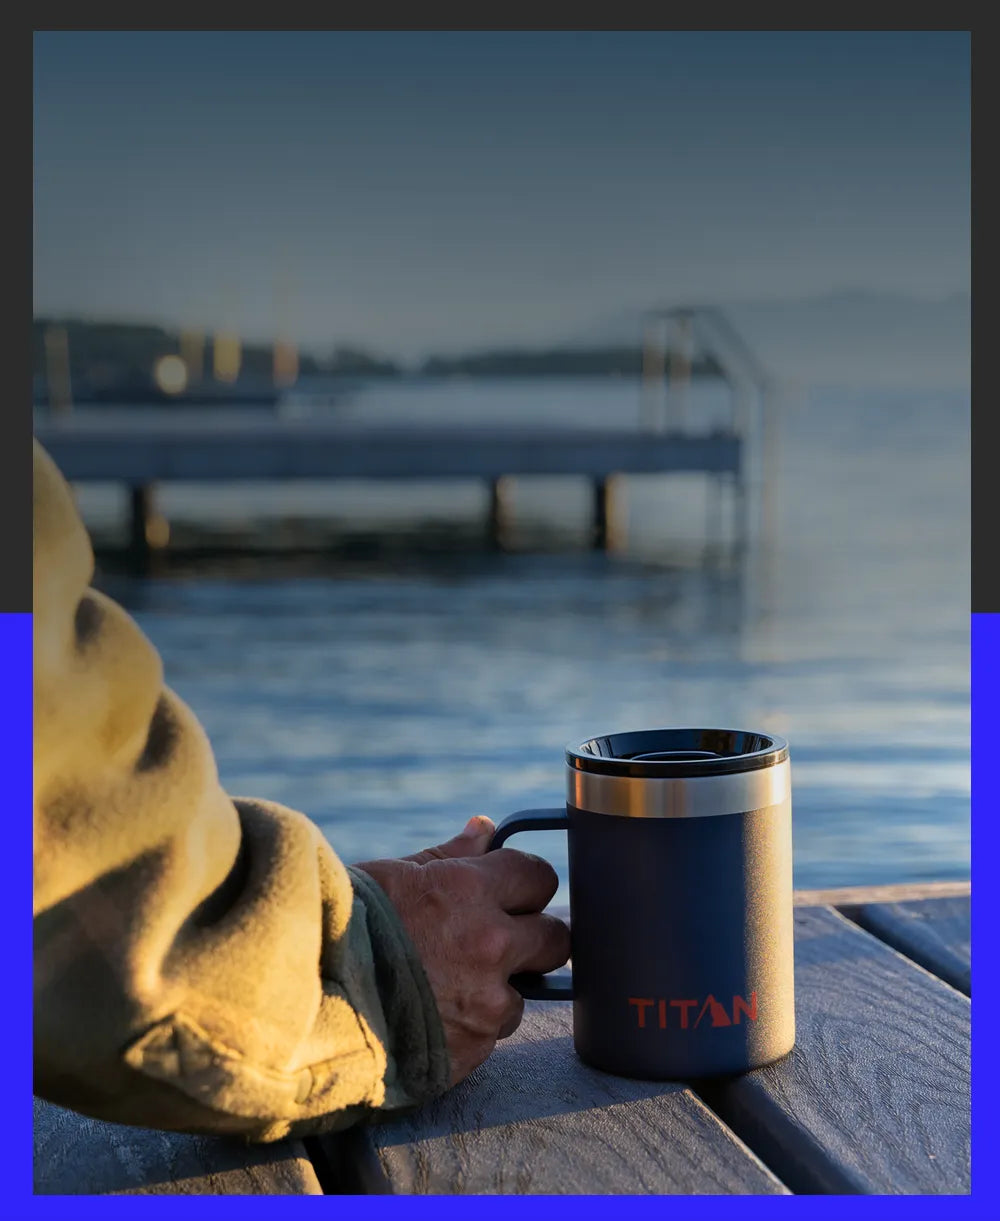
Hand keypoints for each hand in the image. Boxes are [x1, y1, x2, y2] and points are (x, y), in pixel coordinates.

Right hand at [353, 816, 569, 1086]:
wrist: (302, 1002)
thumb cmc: (342, 927)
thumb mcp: (394, 876)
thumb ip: (450, 856)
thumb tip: (485, 829)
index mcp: (470, 890)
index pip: (538, 877)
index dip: (525, 885)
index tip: (512, 893)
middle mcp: (489, 944)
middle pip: (556, 939)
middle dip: (533, 939)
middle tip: (501, 943)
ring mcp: (483, 1003)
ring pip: (521, 996)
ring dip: (495, 992)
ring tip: (447, 989)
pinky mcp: (470, 1051)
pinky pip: (489, 1038)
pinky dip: (468, 1030)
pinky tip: (430, 1019)